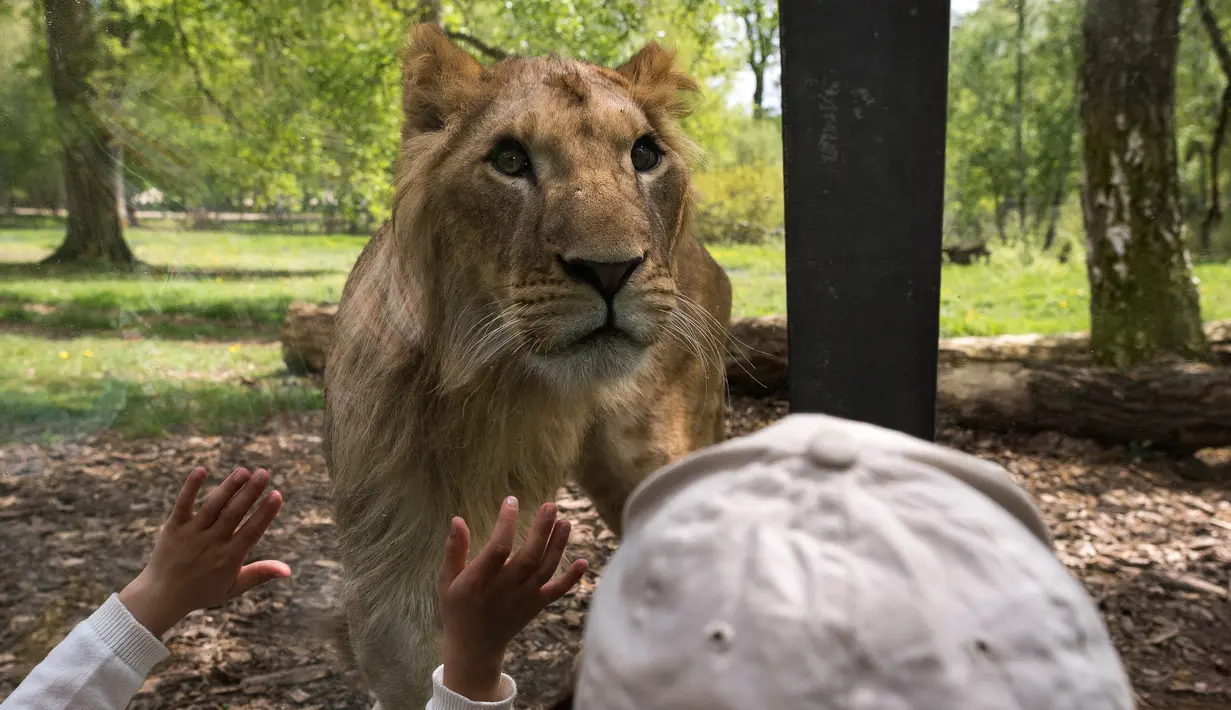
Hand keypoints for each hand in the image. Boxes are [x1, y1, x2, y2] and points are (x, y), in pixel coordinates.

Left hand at [118, 467, 291, 636]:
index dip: (265, 513)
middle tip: (264, 473)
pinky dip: (190, 488)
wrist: (161, 597)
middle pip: (234, 514)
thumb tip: (288, 570)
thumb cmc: (202, 592)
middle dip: (250, 492)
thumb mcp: (233, 588)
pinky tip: (201, 470)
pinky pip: (183, 504)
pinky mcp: (173, 527)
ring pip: (212, 506)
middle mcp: (211, 543)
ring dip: (228, 488)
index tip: (276, 495)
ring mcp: (191, 533)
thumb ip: (260, 574)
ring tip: (243, 471)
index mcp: (229, 557)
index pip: (251, 531)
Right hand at [439, 497, 587, 701]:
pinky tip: (583, 561)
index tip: (511, 501)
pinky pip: (556, 592)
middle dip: (541, 531)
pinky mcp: (536, 606)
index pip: (497, 549)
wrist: (475, 647)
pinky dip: (571, 579)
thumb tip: (457, 519)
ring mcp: (523, 598)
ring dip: (558, 546)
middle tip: (550, 505)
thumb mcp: (447, 580)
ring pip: (545, 570)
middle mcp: (504, 589)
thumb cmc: (458, 607)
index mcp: (479, 581)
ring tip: (566, 521)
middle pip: (528, 558)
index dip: (506, 524)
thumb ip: (454, 550)